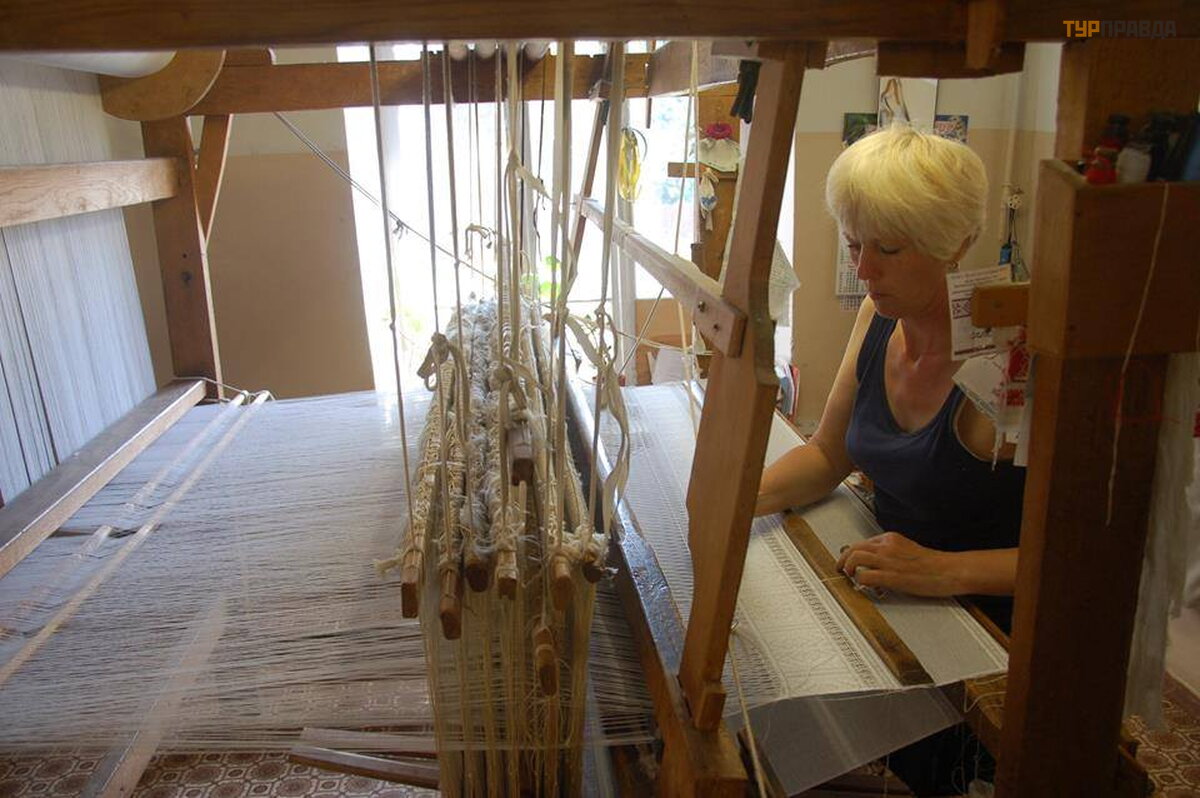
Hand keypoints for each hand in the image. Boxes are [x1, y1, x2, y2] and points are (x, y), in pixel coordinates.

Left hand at [835, 532, 961, 597]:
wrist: (950, 570)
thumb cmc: (934, 564)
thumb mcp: (909, 550)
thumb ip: (891, 553)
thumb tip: (877, 564)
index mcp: (891, 538)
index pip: (863, 542)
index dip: (852, 552)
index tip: (849, 560)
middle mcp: (887, 545)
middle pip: (854, 547)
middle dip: (843, 558)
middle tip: (841, 568)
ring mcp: (888, 560)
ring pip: (855, 557)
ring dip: (847, 567)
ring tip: (848, 576)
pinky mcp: (891, 576)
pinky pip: (865, 575)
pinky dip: (859, 581)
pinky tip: (863, 586)